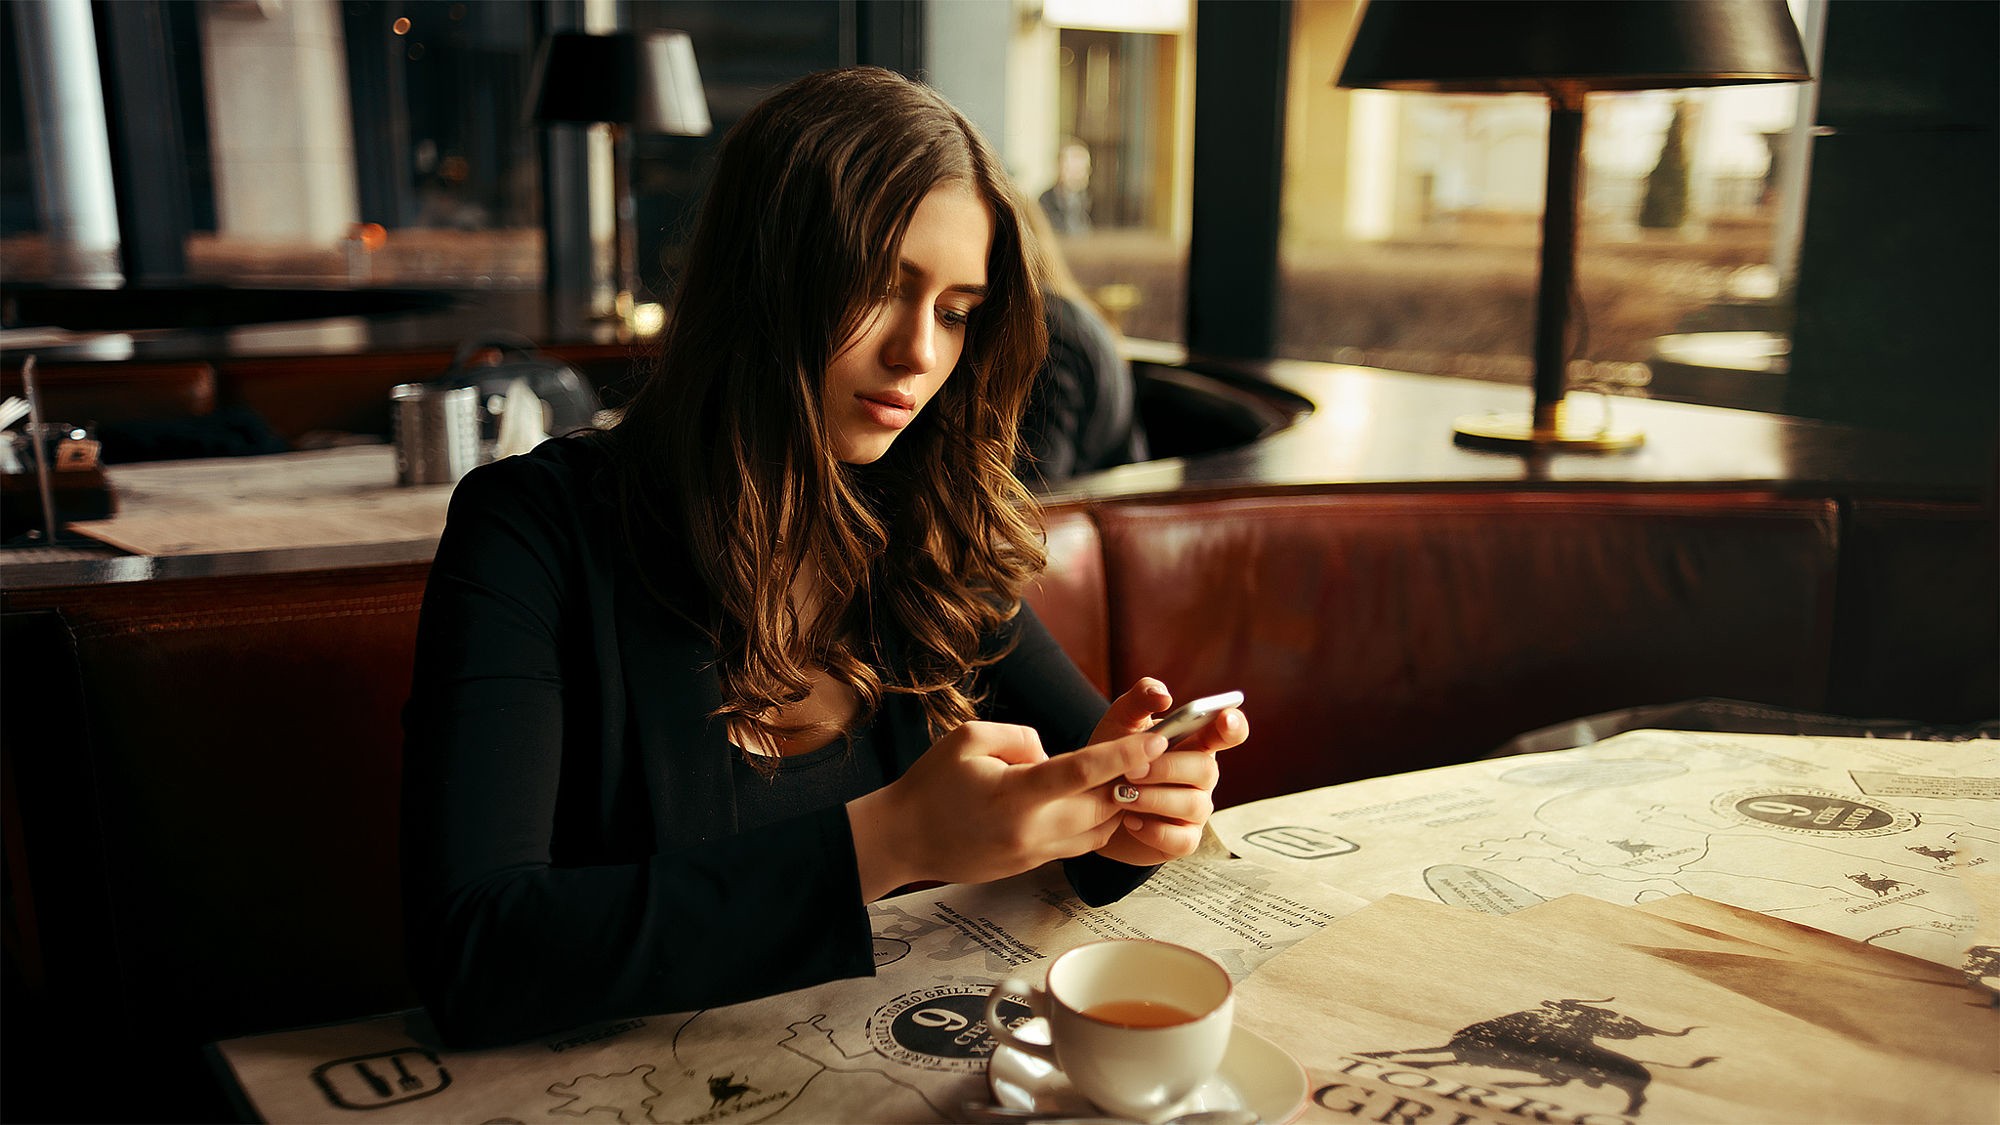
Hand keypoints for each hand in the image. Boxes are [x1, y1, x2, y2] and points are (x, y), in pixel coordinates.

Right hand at [848, 721, 1167, 899]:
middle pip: (1104, 805)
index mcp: (1015, 796)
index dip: (1124, 755)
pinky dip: (1096, 820)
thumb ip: (1020, 737)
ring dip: (1117, 803)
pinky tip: (1093, 799)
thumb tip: (1053, 754)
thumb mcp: (968, 739)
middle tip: (1152, 751)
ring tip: (1124, 774)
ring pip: (1100, 830)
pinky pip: (1081, 843)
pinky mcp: (1033, 866)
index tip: (1157, 740)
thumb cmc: (930, 785)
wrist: (903, 840)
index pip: (1082, 772)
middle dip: (1132, 779)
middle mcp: (1031, 830)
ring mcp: (1034, 854)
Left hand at [1091, 679, 1248, 866]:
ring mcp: (1195, 809)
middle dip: (1167, 768)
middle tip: (1130, 770)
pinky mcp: (1182, 840)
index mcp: (1196, 742)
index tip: (1225, 718)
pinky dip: (1153, 830)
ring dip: (1153, 798)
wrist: (1091, 804)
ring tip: (1120, 794)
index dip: (1233, 725)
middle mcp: (1202, 775)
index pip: (1229, 732)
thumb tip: (1163, 696)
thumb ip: (1140, 700)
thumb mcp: (1120, 723)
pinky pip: (1181, 839)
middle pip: (1206, 769)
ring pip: (1193, 805)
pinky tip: (1129, 821)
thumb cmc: (1114, 757)